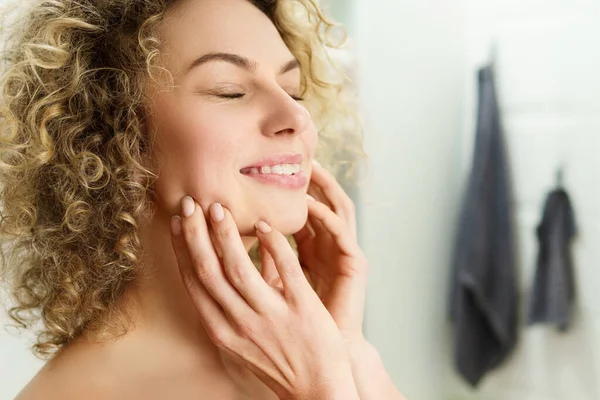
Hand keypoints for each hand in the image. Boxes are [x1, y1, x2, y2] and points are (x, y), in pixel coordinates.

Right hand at [170, 197, 358, 399]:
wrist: (318, 391)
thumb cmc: (280, 362)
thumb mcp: (245, 339)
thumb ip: (234, 304)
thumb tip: (226, 263)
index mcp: (223, 331)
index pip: (195, 283)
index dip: (183, 250)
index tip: (179, 223)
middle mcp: (241, 324)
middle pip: (209, 271)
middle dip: (196, 234)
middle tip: (191, 203)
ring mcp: (270, 317)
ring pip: (239, 268)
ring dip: (225, 234)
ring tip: (219, 208)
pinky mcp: (302, 309)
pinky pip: (284, 269)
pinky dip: (273, 244)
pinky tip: (266, 225)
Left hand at [264, 161, 368, 344]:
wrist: (324, 360)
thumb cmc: (298, 324)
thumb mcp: (277, 285)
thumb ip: (265, 260)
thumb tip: (236, 240)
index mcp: (313, 249)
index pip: (300, 208)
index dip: (286, 189)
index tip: (266, 171)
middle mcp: (330, 246)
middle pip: (321, 201)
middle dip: (306, 180)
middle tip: (287, 156)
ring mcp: (345, 253)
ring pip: (336, 208)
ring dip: (320, 188)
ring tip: (302, 168)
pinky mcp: (355, 263)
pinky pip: (342, 231)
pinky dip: (325, 215)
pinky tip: (308, 204)